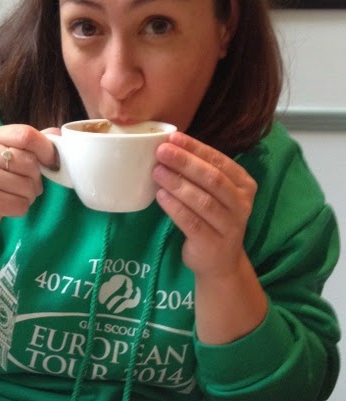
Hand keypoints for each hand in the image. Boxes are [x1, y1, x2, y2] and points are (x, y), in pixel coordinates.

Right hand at [0, 124, 57, 245]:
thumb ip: (24, 144)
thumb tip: (57, 132)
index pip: (25, 134)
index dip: (46, 149)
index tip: (51, 162)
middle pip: (30, 162)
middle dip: (36, 179)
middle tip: (23, 187)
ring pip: (29, 186)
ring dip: (27, 197)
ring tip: (9, 197)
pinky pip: (21, 205)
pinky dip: (18, 209)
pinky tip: (3, 208)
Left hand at [153, 131, 256, 279]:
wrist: (220, 262)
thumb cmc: (212, 219)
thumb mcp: (214, 194)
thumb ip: (200, 173)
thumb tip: (169, 146)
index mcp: (244, 184)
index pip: (219, 161)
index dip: (195, 148)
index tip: (172, 138)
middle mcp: (241, 204)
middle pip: (212, 179)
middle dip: (185, 162)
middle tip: (161, 152)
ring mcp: (230, 225)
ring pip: (203, 200)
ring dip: (177, 183)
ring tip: (157, 172)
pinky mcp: (213, 243)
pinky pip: (192, 222)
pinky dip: (175, 207)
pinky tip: (160, 196)